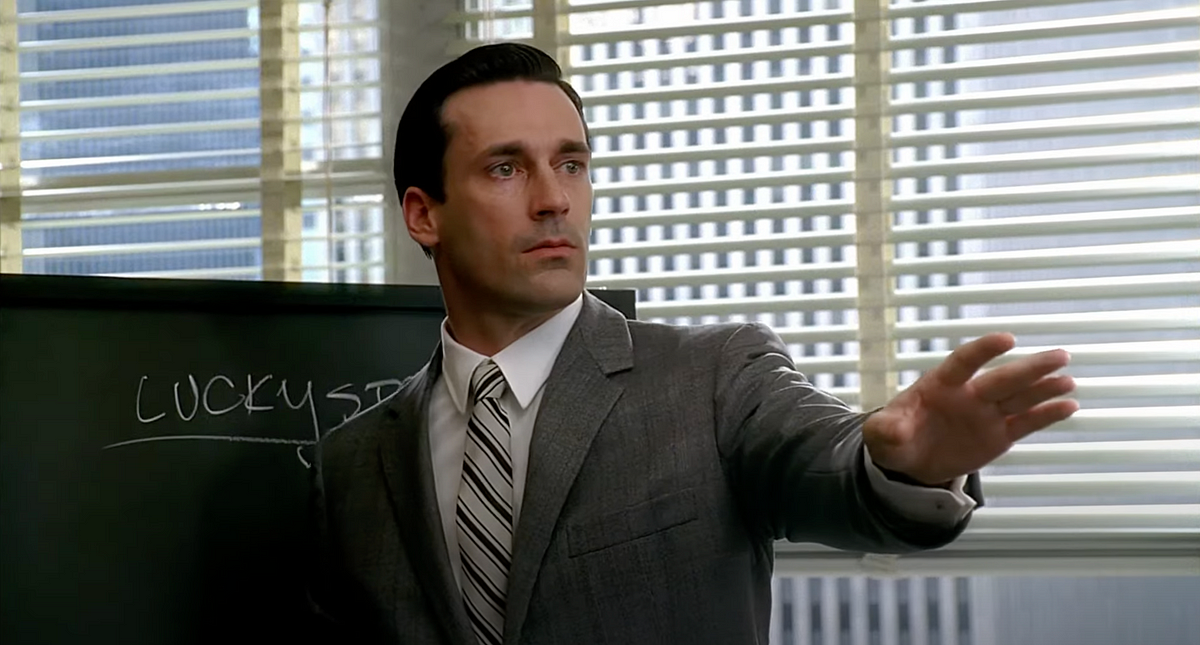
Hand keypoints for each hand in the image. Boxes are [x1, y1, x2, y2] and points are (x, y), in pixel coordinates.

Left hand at [863, 332, 1079, 485]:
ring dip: (1045, 387)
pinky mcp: (999, 435)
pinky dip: (1047, 415)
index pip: (964, 362)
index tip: (1006, 340)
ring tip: (1068, 379)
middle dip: (1029, 368)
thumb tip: (893, 429)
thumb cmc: (895, 437)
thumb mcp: (881, 434)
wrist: (910, 462)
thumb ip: (887, 429)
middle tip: (1059, 356)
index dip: (984, 351)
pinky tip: (1069, 405)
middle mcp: (969, 395)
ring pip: (1021, 397)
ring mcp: (986, 414)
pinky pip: (1026, 423)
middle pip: (1002, 379)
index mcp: (940, 385)